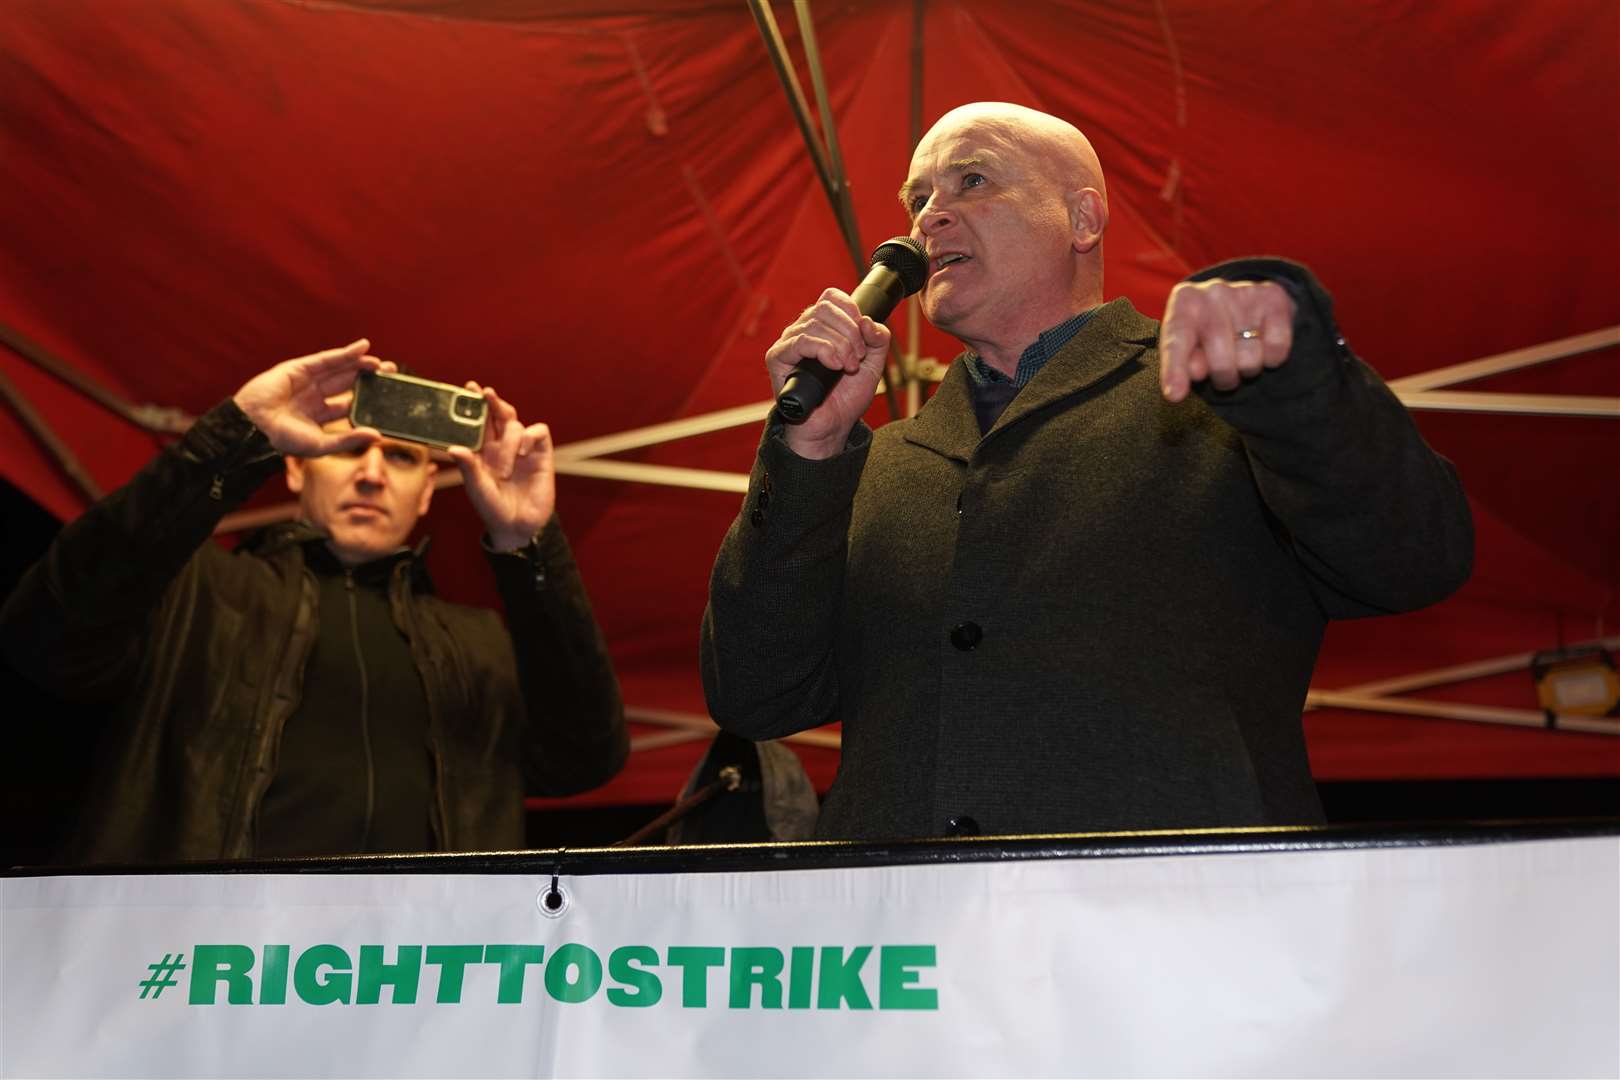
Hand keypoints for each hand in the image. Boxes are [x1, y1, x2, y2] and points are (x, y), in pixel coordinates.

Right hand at [233, 339, 392, 454]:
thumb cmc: (282, 439)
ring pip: (340, 370)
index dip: (367, 400)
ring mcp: (306, 381)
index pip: (348, 405)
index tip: (387, 397)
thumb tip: (378, 436)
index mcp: (318, 415)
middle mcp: (314, 396)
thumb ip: (349, 440)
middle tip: (392, 373)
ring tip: (383, 364)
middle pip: (347, 384)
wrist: (253, 426)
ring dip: (361, 364)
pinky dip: (346, 353)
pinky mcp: (299, 368)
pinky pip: (327, 359)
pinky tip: (364, 348)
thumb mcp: (322, 444)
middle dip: (368, 378)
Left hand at [447, 384, 554, 551]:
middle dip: (492, 402)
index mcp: (483, 451)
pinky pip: (539, 431)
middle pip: (499, 414)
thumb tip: (454, 448)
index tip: (468, 388)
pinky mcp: (542, 454)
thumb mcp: (477, 488)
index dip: (475, 404)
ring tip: (505, 468)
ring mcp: (523, 448)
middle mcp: (502, 446)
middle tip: (484, 393)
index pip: (479, 421)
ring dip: (508, 441)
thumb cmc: (493, 509)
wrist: (518, 527)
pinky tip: (523, 451)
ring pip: (515, 424)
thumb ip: (468, 468)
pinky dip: (530, 436)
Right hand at [765, 288, 890, 459]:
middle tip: (858, 357)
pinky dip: (824, 350)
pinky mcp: (777, 358)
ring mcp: (788, 343)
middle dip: (850, 332)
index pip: (831, 297)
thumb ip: (879, 339)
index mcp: (822, 326)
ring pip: (815, 323)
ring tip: (848, 367)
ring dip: (841, 345)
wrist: (832, 426)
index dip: (851, 310)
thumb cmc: (846, 397)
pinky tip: (834, 366)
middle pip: (825, 307)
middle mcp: (802, 330)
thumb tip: (868, 320)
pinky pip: (800, 340)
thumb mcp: (873, 364)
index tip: (863, 334)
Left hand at [1159, 280, 1295, 401]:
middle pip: (1220, 356)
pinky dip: (1271, 359)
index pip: (1177, 341)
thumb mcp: (1186, 346)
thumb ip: (1182, 362)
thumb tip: (1196, 371)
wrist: (1241, 302)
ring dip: (1247, 370)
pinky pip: (1277, 347)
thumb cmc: (1204, 332)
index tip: (1174, 396)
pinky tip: (1261, 346)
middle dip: (1223, 378)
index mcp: (1183, 303)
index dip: (1175, 371)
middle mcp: (1213, 292)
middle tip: (1223, 376)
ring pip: (1250, 357)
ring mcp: (1245, 292)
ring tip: (1241, 357)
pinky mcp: (1274, 298)